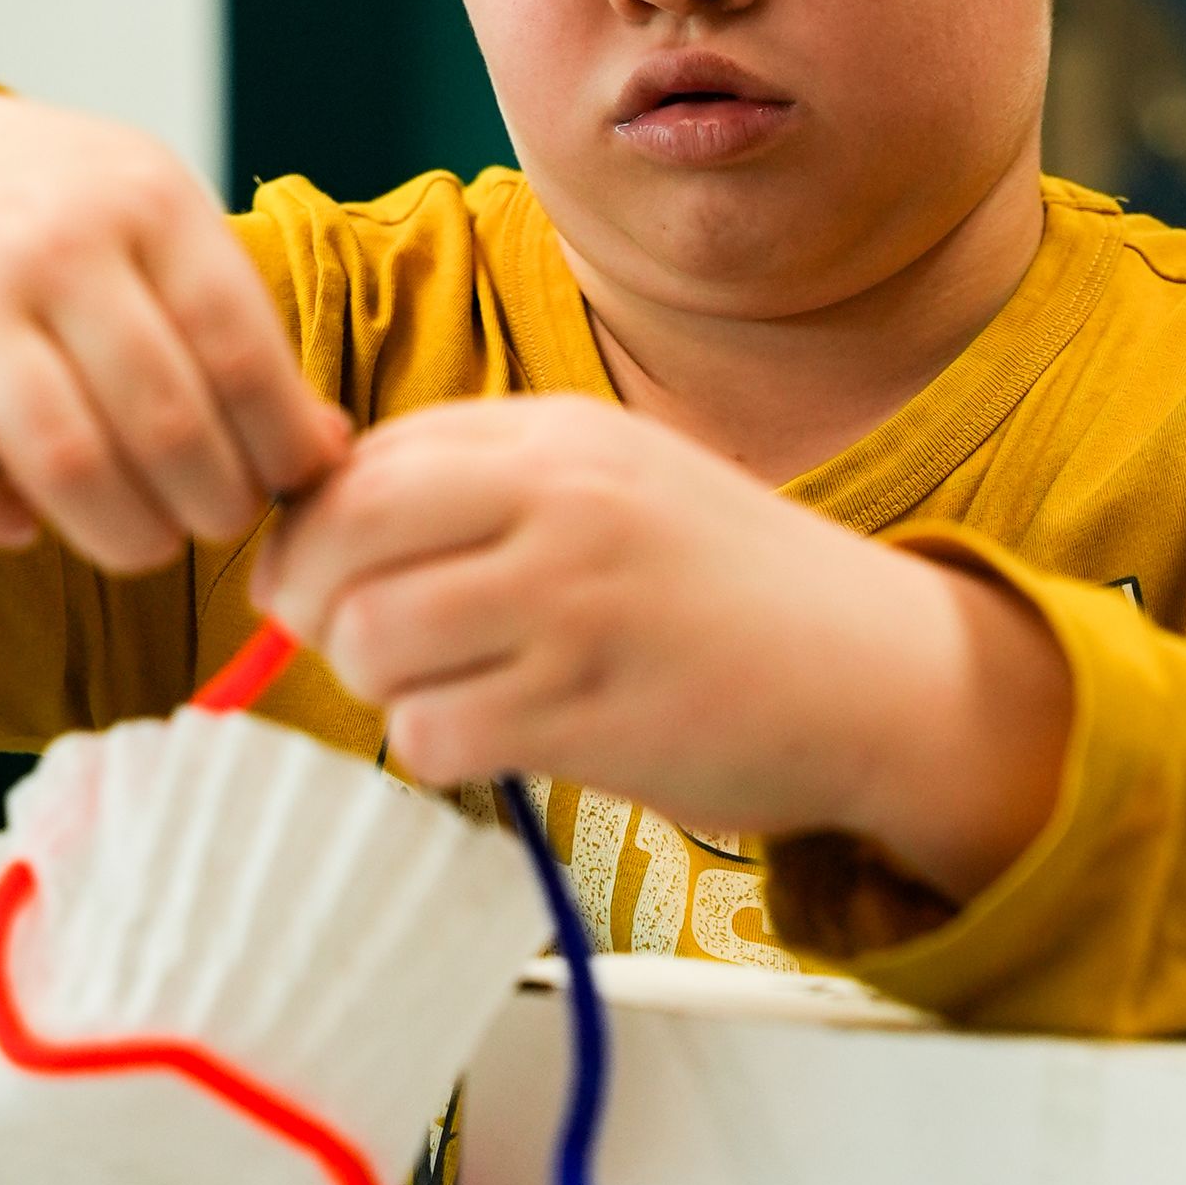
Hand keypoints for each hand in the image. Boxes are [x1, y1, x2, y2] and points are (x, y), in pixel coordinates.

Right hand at [0, 88, 346, 569]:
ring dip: (123, 533)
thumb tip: (327, 452)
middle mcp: (49, 245)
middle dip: (214, 503)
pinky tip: (17, 523)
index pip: (241, 353)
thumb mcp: (162, 225)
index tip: (294, 483)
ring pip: (60, 461)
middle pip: (163, 421)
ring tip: (146, 539)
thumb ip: (239, 328)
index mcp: (145, 201)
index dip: (283, 445)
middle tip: (220, 519)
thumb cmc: (60, 213)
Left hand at [250, 394, 1070, 899]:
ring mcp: (575, 604)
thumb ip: (485, 482)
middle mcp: (561, 501)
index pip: (363, 462)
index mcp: (559, 434)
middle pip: (341, 535)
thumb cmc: (730, 582)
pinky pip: (430, 735)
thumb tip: (321, 522)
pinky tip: (497, 737)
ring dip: (379, 684)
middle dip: (309, 599)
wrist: (875, 668)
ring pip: (369, 641)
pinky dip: (437, 749)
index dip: (312, 529)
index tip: (323, 575)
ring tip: (446, 687)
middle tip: (345, 637)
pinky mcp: (588, 712)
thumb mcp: (617, 479)